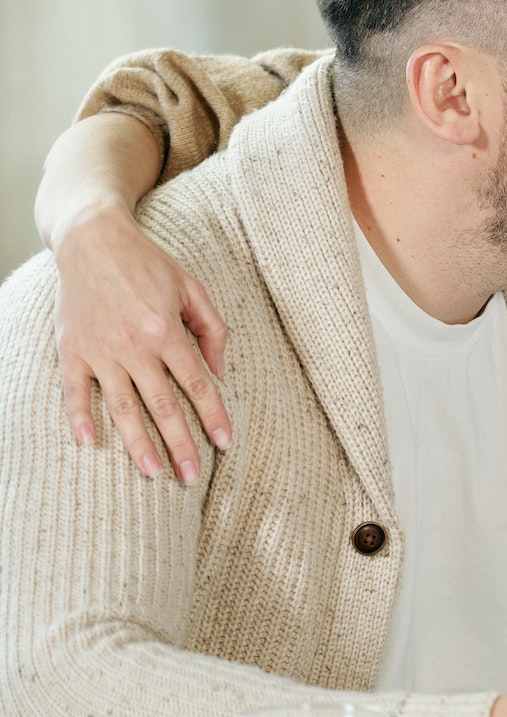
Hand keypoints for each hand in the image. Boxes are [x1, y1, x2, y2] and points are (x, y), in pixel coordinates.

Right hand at [51, 203, 230, 480]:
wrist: (92, 241)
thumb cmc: (148, 264)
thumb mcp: (193, 288)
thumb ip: (212, 328)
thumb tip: (219, 370)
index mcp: (166, 331)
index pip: (197, 385)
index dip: (212, 416)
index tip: (224, 443)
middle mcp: (133, 346)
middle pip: (161, 406)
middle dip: (179, 444)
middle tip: (190, 476)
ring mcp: (99, 350)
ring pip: (121, 407)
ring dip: (137, 443)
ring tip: (152, 472)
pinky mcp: (71, 349)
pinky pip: (74, 391)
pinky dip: (79, 417)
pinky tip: (90, 443)